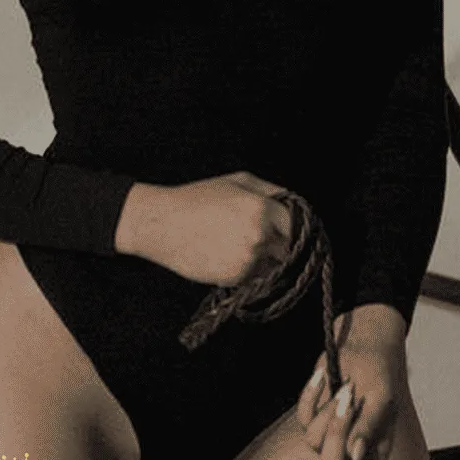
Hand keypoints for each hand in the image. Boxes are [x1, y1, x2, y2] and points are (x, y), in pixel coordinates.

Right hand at [115, 171, 295, 285]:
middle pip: (289, 248)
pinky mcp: (234, 278)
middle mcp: (259, 236)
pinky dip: (247, 270)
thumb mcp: (238, 181)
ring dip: (265, 260)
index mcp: (262, 209)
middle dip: (280, 245)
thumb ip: (272, 191)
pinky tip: (225, 255)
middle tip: (259, 238)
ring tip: (236, 244)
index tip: (287, 230)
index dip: (293, 228)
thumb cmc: (197, 198)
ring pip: (273, 266)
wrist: (161, 224)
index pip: (298, 226)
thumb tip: (295, 205)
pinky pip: (254, 277)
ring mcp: (247, 259)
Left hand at [297, 305, 407, 459]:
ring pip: (313, 441)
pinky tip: (326, 377)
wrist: (360, 344)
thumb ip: (369, 428)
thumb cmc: (379, 372)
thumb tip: (356, 457)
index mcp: (375, 449)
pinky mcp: (312, 415)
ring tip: (346, 387)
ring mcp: (330, 433)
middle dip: (335, 438)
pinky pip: (302, 416)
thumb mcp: (381, 398)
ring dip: (329, 410)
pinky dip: (313, 394)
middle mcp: (351, 447)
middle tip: (348, 407)